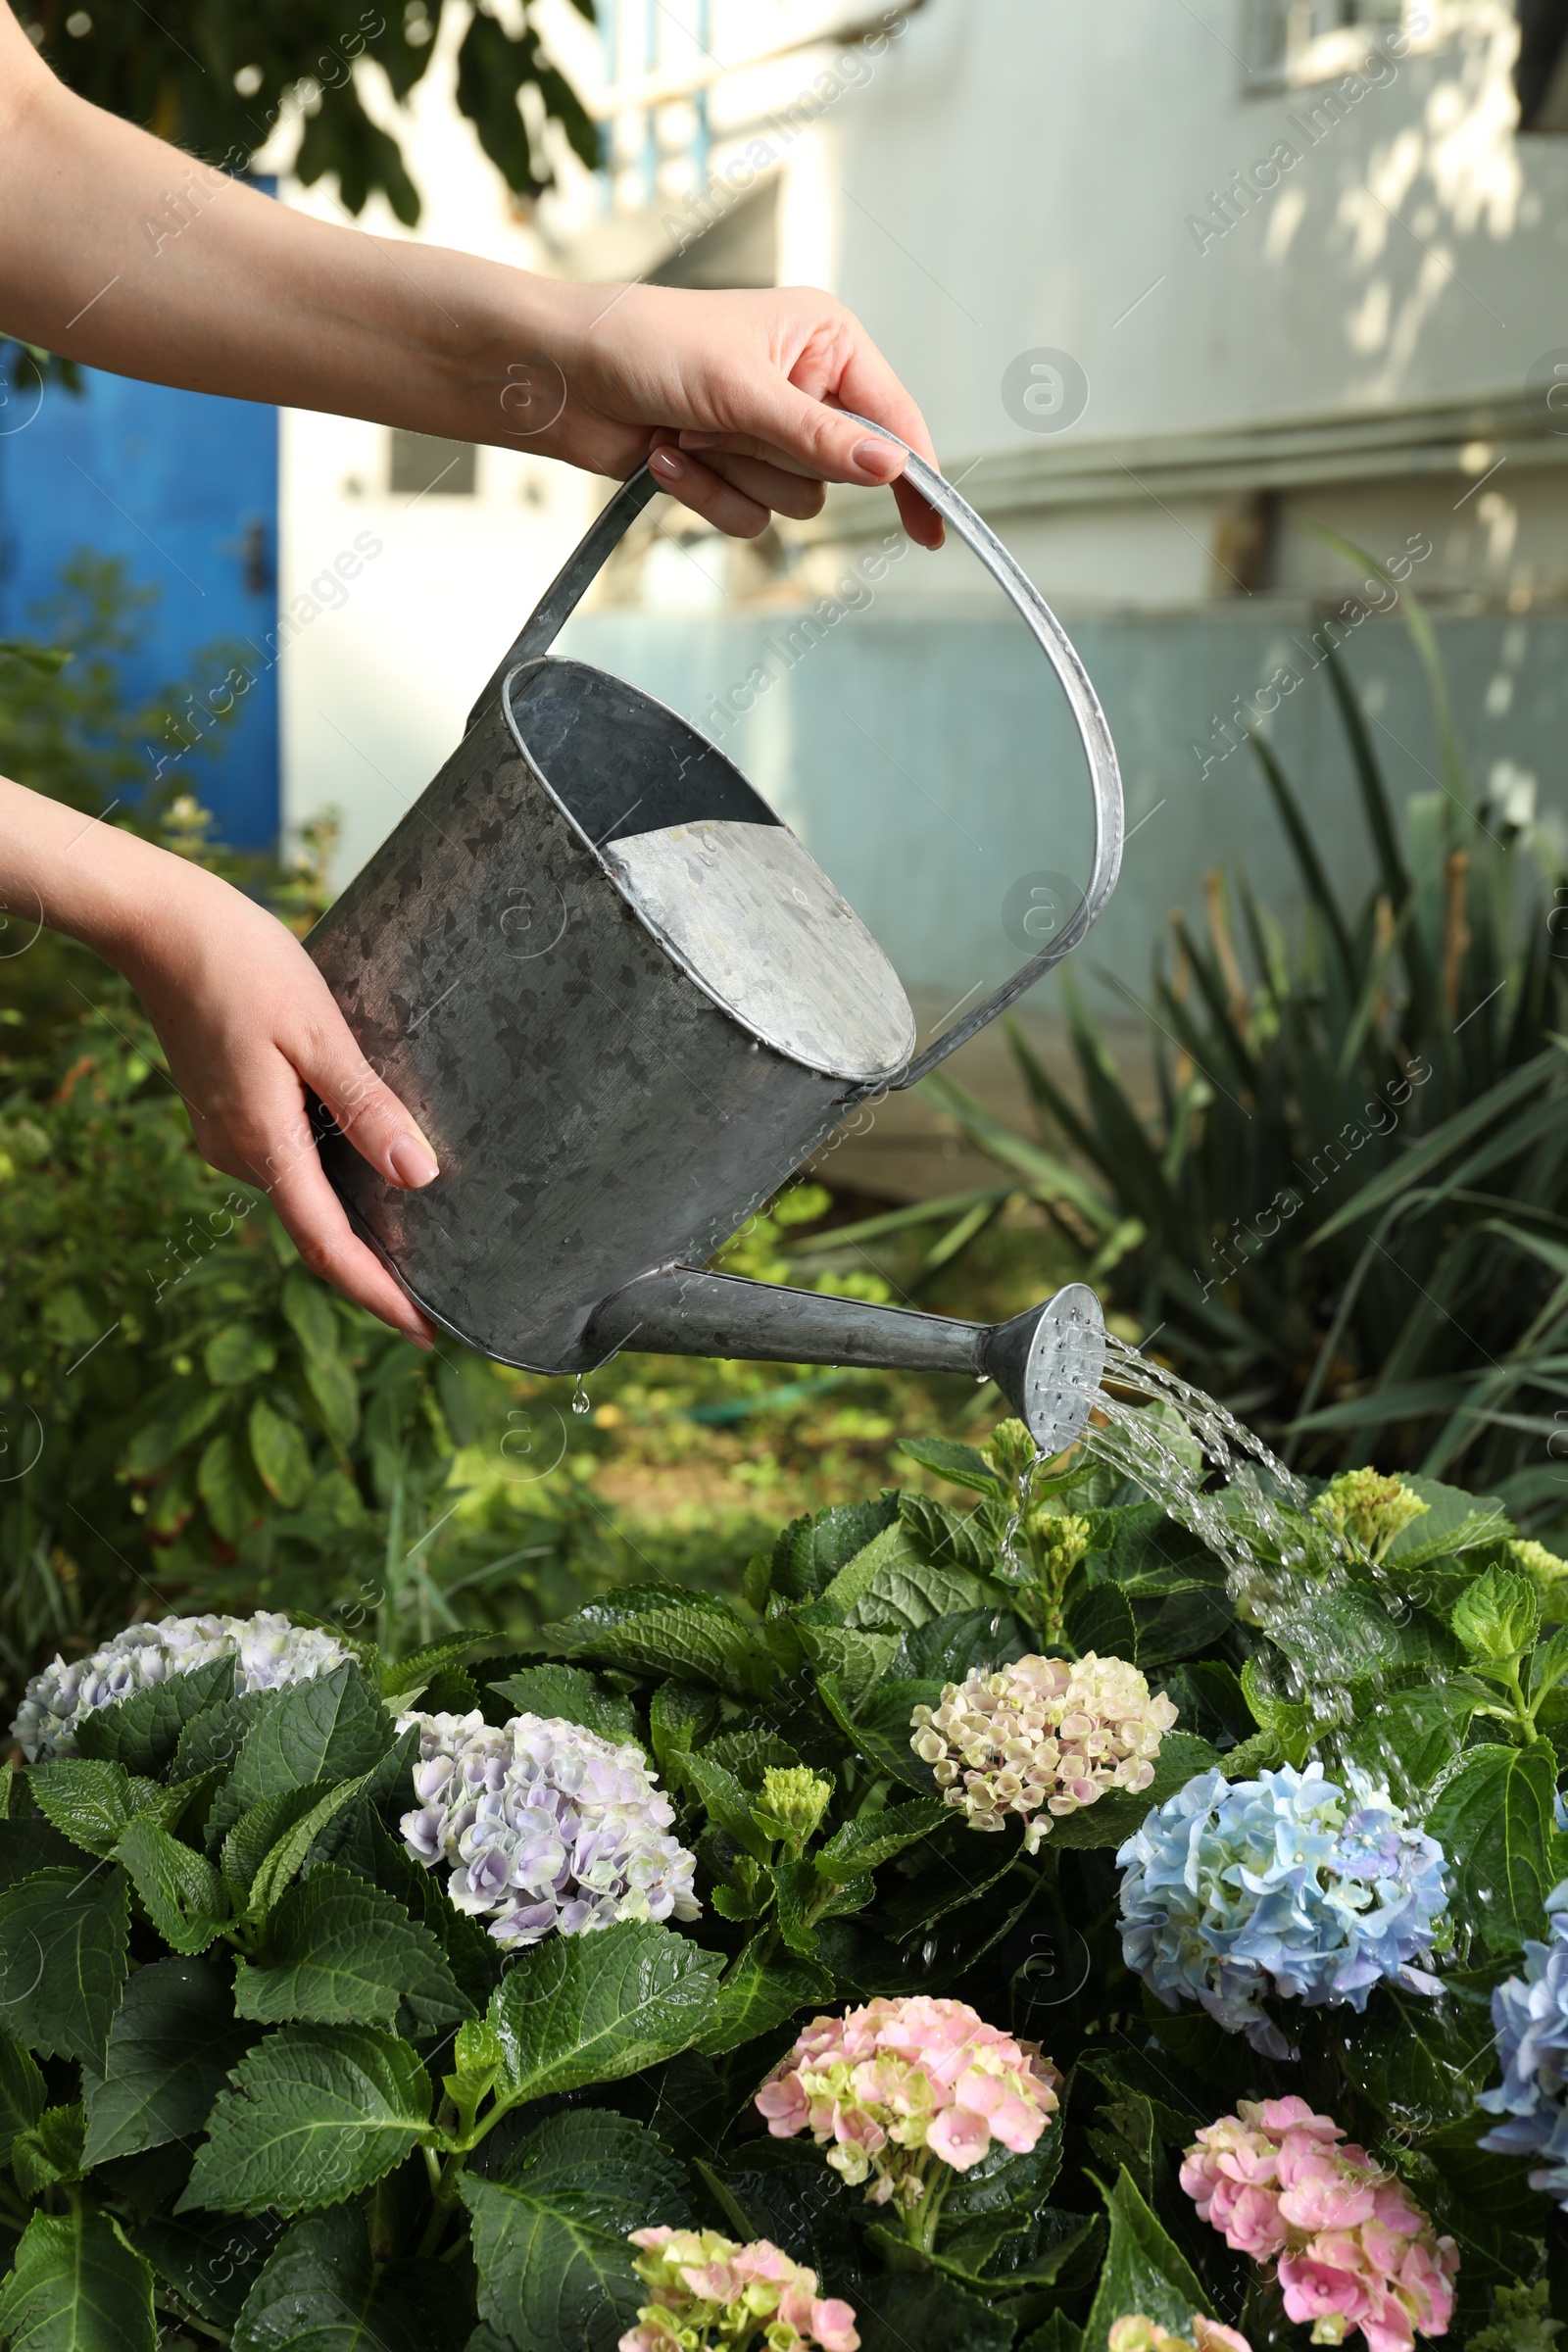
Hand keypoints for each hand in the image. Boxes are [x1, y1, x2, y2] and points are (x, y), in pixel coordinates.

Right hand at [117, 857, 439, 1349]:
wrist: (159, 924)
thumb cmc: (243, 965)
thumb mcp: (318, 1032)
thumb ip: (367, 1106)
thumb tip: (419, 1176)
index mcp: (265, 1144)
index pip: (329, 1247)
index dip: (379, 1297)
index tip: (427, 1334)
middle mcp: (239, 1153)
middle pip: (316, 1231)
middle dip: (374, 1270)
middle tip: (440, 1299)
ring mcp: (227, 1134)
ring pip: (302, 1196)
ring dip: (354, 1224)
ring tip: (419, 1243)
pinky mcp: (227, 1110)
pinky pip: (287, 1162)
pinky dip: (331, 1182)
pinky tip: (370, 1172)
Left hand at [539, 282, 944, 546]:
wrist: (555, 374)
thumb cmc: (641, 345)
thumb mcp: (742, 388)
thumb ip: (821, 436)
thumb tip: (893, 466)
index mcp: (823, 340)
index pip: (892, 417)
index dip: (915, 472)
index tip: (934, 526)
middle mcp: (802, 385)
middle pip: (839, 471)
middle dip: (777, 457)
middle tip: (724, 422)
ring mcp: (763, 432)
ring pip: (793, 501)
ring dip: (735, 476)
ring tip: (687, 431)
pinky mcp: (727, 469)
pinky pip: (748, 518)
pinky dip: (705, 494)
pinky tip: (665, 454)